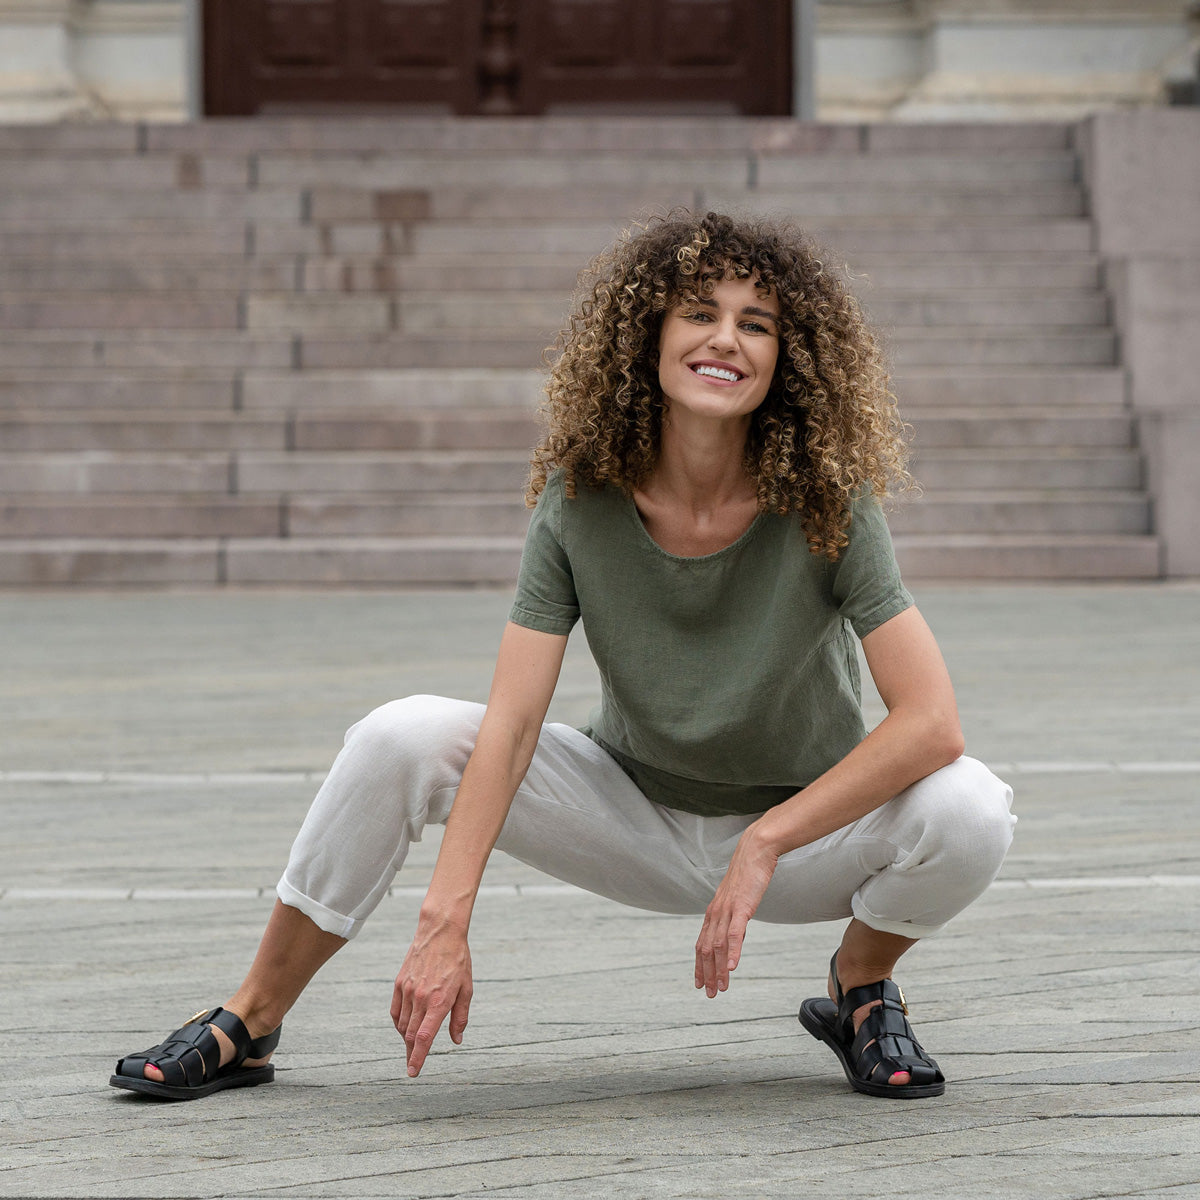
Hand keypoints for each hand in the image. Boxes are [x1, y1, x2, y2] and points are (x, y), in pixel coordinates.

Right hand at [391, 915, 473, 1076]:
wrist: (440, 932)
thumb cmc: (458, 960)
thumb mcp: (467, 989)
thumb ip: (460, 1017)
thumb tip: (456, 1040)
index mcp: (439, 1002)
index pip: (424, 1038)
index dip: (418, 1058)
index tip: (413, 1073)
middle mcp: (420, 998)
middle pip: (411, 1036)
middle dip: (412, 1053)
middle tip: (413, 1064)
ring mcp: (407, 990)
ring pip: (402, 1025)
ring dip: (406, 1038)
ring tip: (413, 1044)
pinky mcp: (399, 983)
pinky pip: (395, 1011)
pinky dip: (399, 1023)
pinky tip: (405, 1027)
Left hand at [694, 825, 778, 997]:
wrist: (756, 851)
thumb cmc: (748, 874)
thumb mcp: (738, 898)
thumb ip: (734, 916)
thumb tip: (735, 931)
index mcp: (714, 912)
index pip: (702, 943)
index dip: (699, 965)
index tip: (699, 983)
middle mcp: (715, 913)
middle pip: (707, 949)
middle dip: (707, 973)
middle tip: (709, 995)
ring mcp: (727, 910)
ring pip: (719, 946)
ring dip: (719, 969)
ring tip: (721, 988)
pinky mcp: (741, 907)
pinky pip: (735, 933)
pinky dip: (732, 952)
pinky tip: (733, 968)